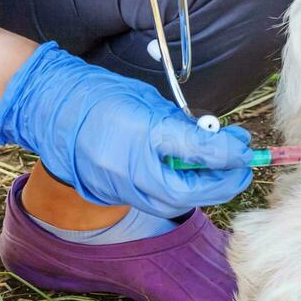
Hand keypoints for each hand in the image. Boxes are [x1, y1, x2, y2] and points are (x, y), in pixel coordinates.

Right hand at [0, 42, 253, 216]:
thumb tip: (227, 143)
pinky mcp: (119, 196)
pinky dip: (183, 190)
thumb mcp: (152, 106)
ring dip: (206, 189)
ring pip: (176, 201)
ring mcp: (122, 189)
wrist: (55, 110)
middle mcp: (130, 174)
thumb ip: (188, 128)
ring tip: (224, 168)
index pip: (199, 157)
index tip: (246, 146)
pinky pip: (160, 200)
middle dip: (224, 180)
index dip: (229, 154)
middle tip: (243, 162)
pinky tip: (193, 175)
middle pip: (191, 192)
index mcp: (141, 143)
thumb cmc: (104, 98)